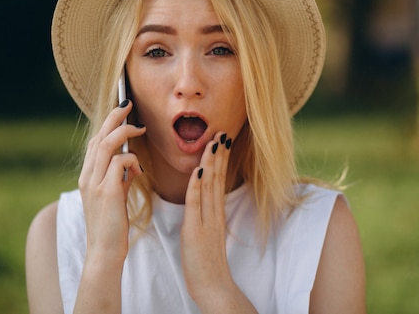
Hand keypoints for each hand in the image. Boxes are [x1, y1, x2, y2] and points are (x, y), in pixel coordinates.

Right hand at [78, 100, 145, 263]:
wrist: (104, 252)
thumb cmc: (112, 225)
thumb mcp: (114, 196)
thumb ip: (118, 177)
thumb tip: (129, 161)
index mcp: (87, 177)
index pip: (95, 142)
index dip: (107, 124)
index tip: (121, 111)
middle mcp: (87, 177)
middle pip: (99, 136)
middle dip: (114, 116)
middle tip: (129, 103)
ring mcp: (94, 184)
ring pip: (107, 144)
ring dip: (125, 132)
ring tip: (140, 128)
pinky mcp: (107, 192)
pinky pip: (120, 163)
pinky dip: (132, 161)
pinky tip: (139, 172)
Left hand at [181, 132, 252, 311]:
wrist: (214, 287)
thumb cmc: (206, 264)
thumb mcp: (208, 235)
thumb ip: (206, 218)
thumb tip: (203, 203)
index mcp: (216, 214)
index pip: (218, 180)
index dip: (219, 159)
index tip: (220, 140)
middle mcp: (214, 213)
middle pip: (217, 178)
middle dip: (218, 154)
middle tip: (221, 131)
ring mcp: (208, 221)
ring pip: (210, 186)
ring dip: (211, 161)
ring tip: (214, 141)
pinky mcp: (197, 231)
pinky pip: (197, 204)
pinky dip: (198, 185)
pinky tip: (199, 170)